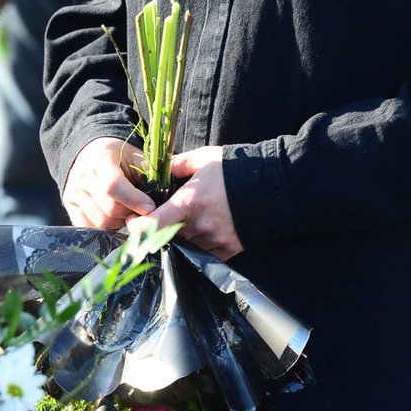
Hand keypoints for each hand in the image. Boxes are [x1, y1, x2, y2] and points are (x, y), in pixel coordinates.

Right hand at [63, 137, 154, 229]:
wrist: (90, 153)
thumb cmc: (120, 158)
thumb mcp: (136, 157)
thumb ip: (151, 173)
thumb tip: (171, 189)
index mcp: (101, 157)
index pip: (113, 185)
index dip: (134, 200)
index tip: (150, 207)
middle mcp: (82, 175)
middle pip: (109, 208)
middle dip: (130, 214)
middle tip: (141, 211)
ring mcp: (73, 192)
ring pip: (101, 222)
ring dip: (120, 223)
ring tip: (128, 213)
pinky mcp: (69, 206)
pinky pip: (90, 227)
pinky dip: (106, 228)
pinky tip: (115, 218)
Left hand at [141, 146, 242, 260]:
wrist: (276, 187)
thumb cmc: (237, 168)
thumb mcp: (204, 158)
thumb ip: (177, 165)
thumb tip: (158, 169)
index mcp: (189, 203)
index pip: (152, 225)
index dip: (137, 228)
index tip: (134, 222)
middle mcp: (199, 226)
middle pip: (168, 234)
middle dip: (165, 225)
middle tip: (170, 211)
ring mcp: (214, 241)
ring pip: (186, 243)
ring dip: (185, 233)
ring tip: (198, 215)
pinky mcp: (228, 251)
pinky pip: (204, 252)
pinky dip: (202, 242)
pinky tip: (211, 226)